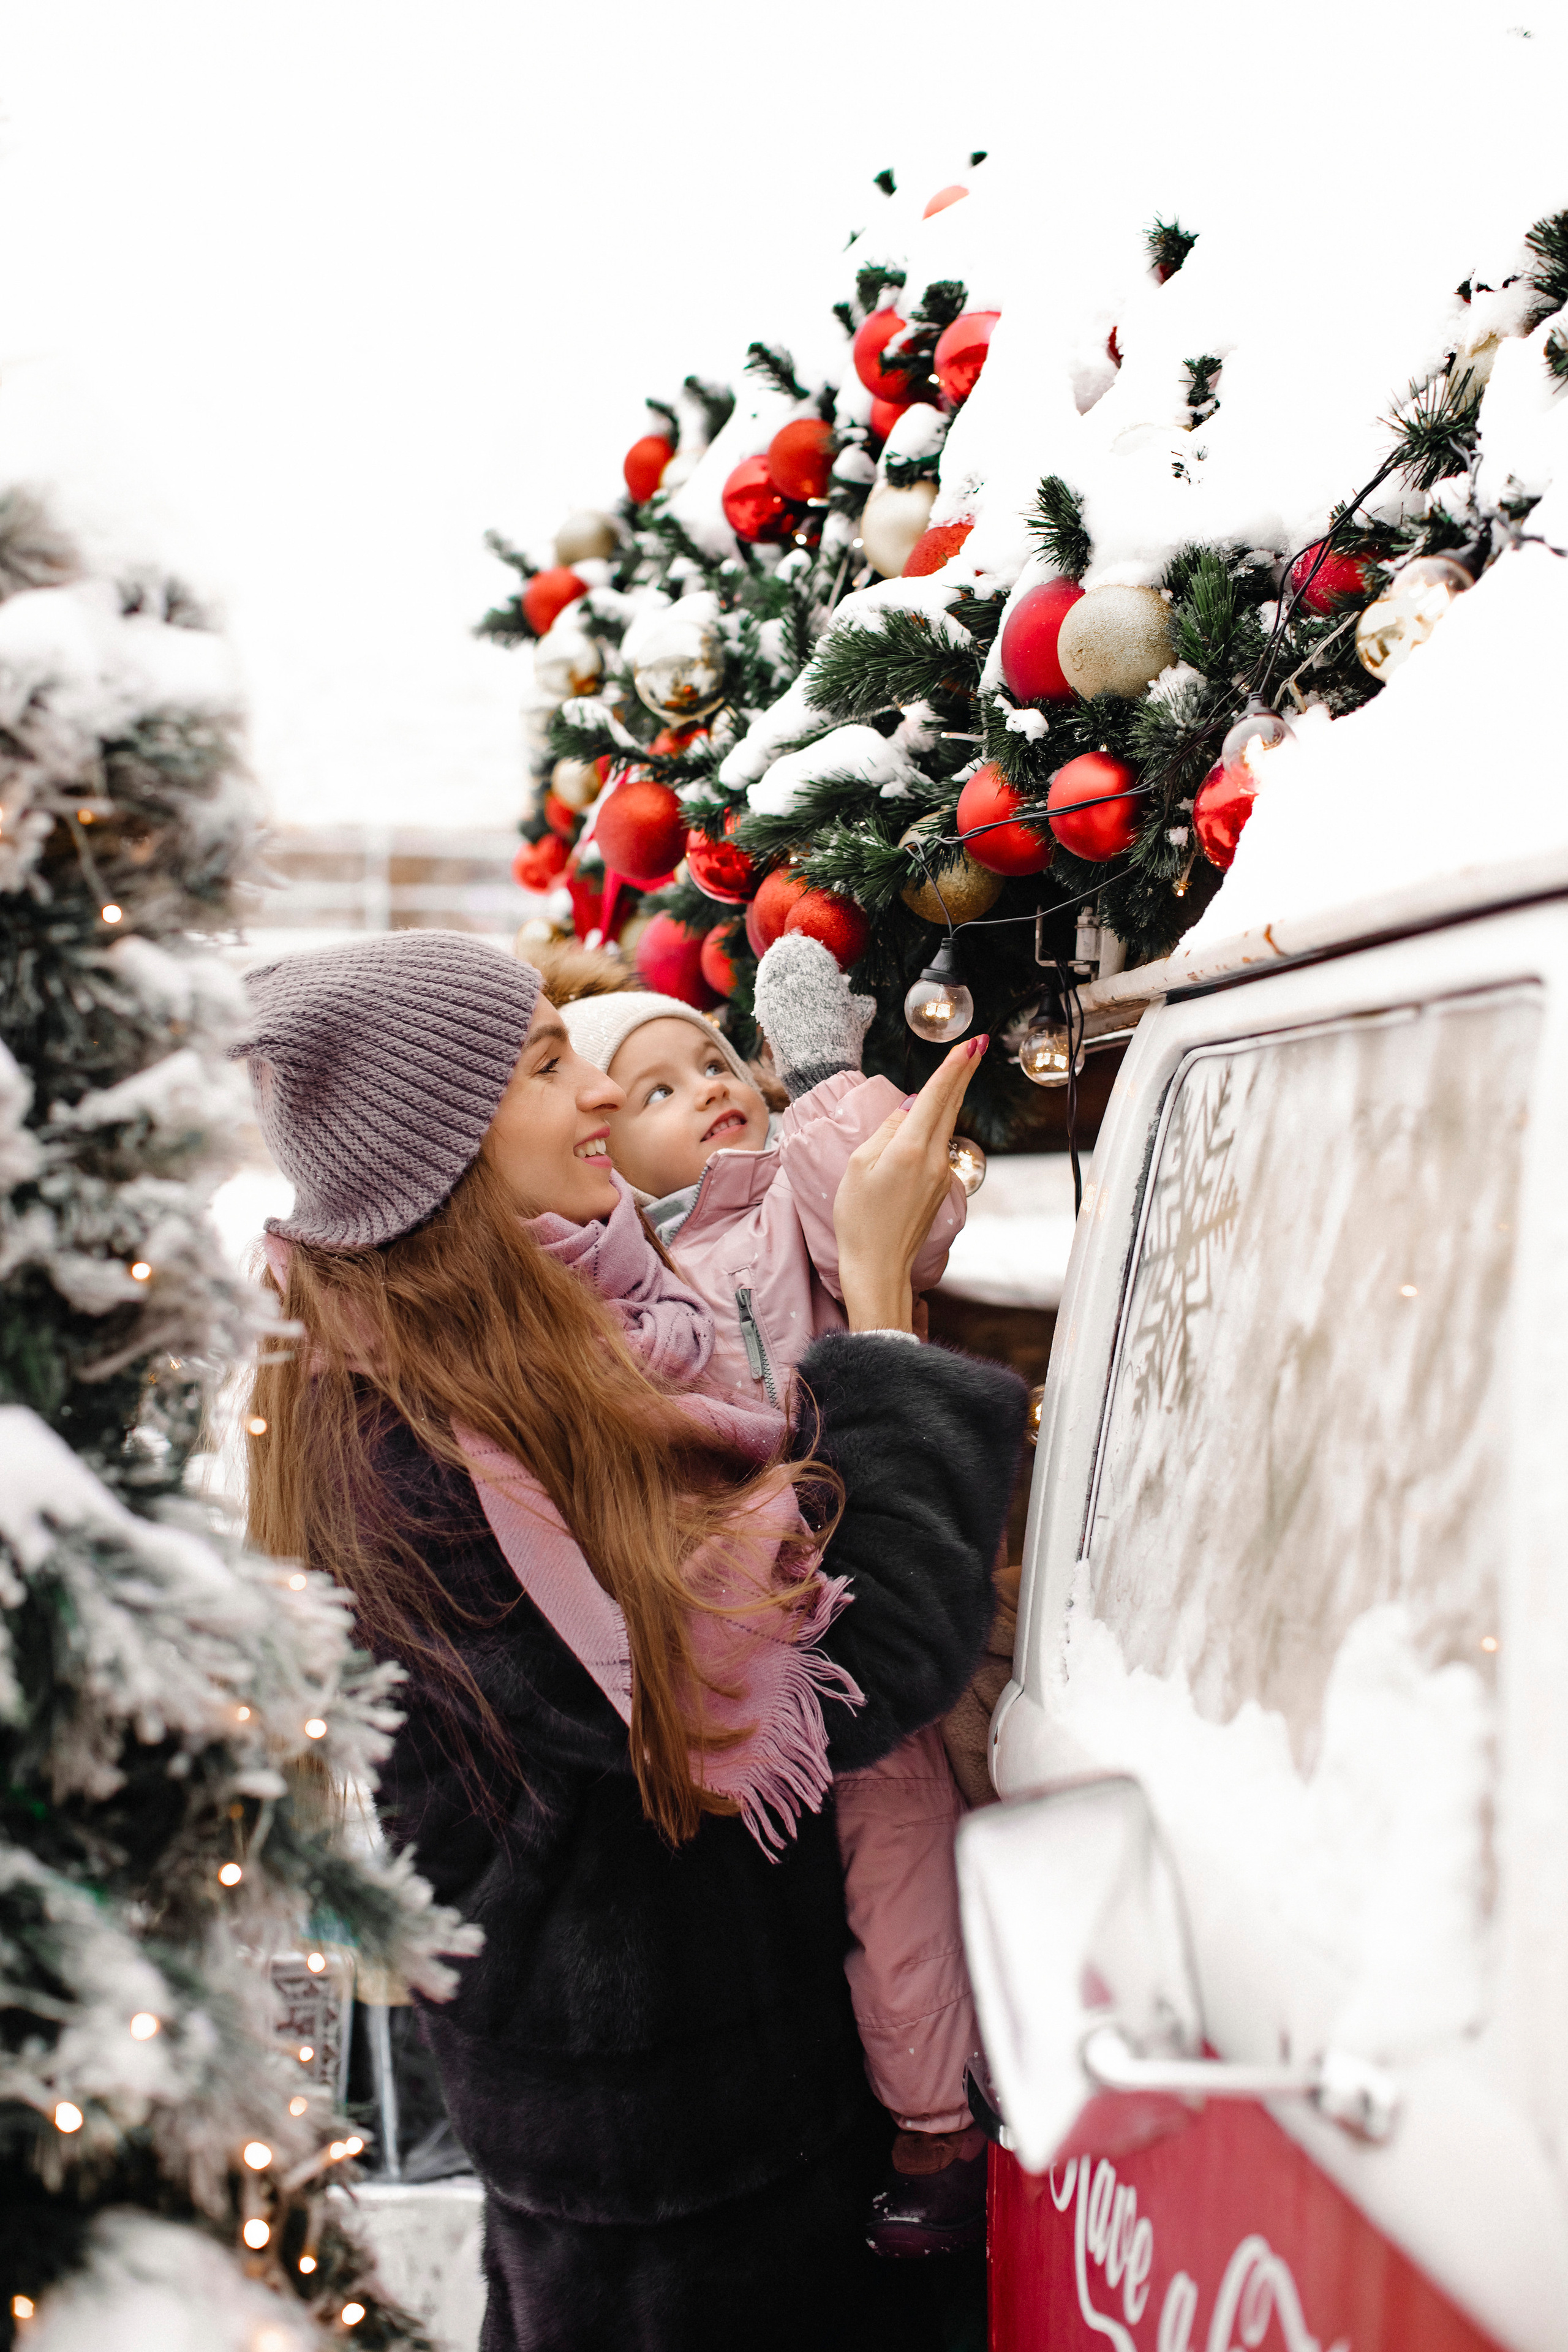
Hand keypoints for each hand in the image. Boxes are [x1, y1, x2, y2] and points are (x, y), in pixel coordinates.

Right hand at [834, 1036, 986, 1332]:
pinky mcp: (939, 1189)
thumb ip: (886, 1131)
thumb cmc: (859, 1218)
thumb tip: (909, 1110)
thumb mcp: (859, 1166)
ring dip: (949, 1099)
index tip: (971, 1044)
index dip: (953, 1067)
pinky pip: (937, 1148)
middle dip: (963, 1073)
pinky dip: (936, 1128)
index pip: (936, 1097)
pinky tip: (929, 1122)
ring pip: (945, 1127)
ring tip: (956, 1072)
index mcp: (910, 1149)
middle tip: (978, 1045)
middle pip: (951, 1107)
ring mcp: (940, 1176)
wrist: (878, 1267)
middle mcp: (933, 1159)